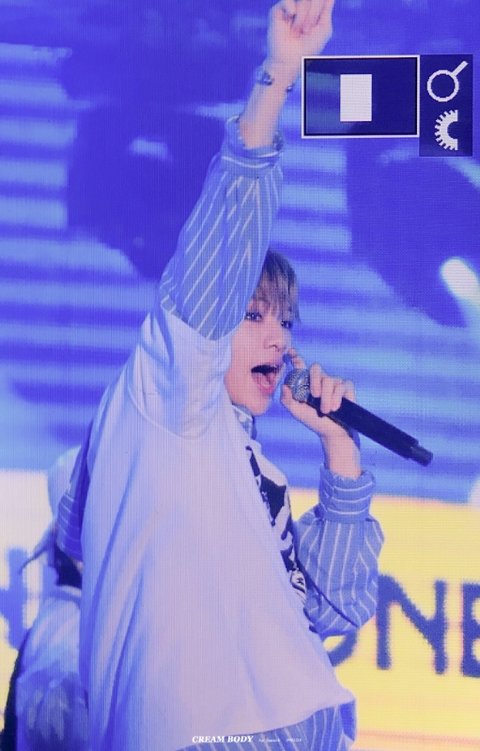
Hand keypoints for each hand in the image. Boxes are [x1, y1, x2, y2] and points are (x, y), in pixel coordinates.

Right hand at [266, 0, 334, 82]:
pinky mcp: (277, 12)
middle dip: (313, 14)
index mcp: (314, 14)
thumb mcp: (324, 29)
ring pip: (303, 1)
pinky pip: (287, 0)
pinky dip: (290, 7)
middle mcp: (303, 10)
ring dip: (302, 18)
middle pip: (315, 0)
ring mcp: (290, 10)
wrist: (289, 60)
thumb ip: (327, 10)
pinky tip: (291, 16)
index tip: (315, 24)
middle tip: (306, 30)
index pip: (322, 1)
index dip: (319, 9)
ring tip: (297, 32)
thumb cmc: (308, 48)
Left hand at [281, 349, 360, 477]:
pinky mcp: (346, 387)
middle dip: (315, 381)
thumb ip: (287, 400)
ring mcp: (334, 382)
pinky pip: (342, 385)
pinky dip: (338, 397)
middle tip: (315, 396)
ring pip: (329, 380)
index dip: (295, 357)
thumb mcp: (297, 412)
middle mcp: (320, 379)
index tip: (290, 351)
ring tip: (326, 411)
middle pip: (316, 368)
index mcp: (306, 383)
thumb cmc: (314, 422)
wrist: (332, 432)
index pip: (300, 365)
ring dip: (327, 397)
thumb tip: (285, 386)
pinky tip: (336, 407)